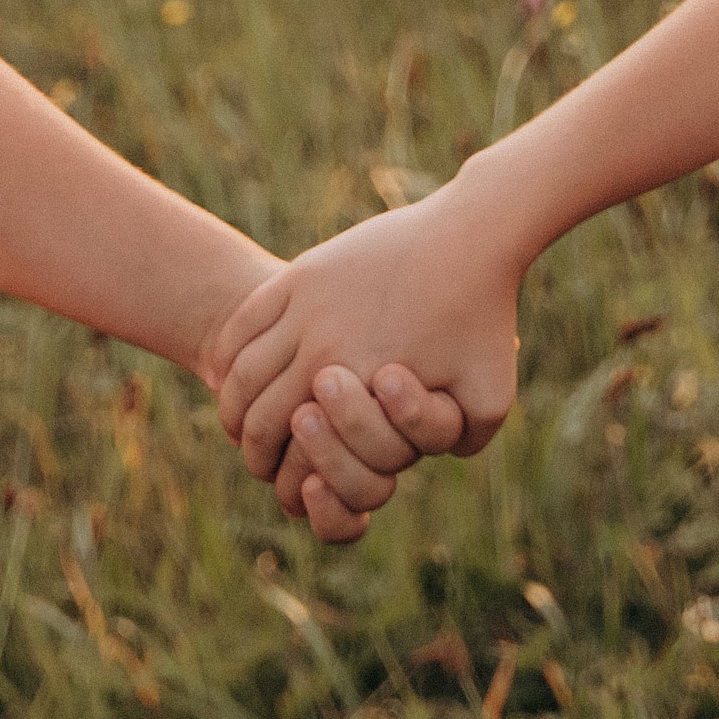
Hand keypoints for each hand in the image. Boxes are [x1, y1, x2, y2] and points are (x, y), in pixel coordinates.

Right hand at [215, 194, 526, 512]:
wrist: (472, 235)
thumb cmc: (485, 319)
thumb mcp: (490, 399)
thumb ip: (458, 443)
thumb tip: (422, 465)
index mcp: (360, 385)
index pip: (293, 452)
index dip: (280, 478)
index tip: (281, 483)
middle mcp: (324, 346)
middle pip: (258, 412)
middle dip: (251, 445)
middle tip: (256, 458)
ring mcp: (308, 303)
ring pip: (244, 366)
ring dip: (234, 402)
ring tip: (240, 420)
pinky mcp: (304, 271)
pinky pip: (245, 319)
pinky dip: (229, 353)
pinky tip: (231, 371)